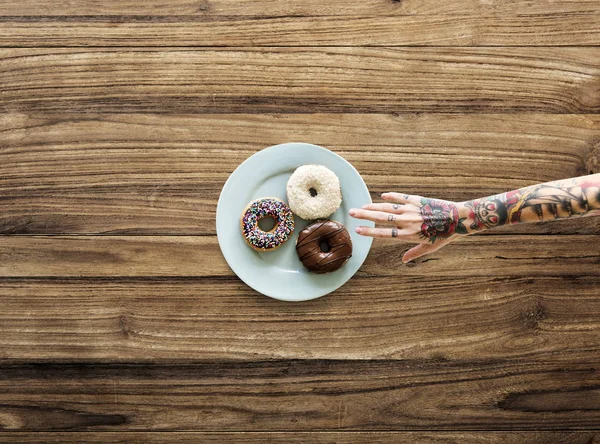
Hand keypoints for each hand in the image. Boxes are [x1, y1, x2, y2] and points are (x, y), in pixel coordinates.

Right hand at [349, 193, 468, 262]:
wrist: (458, 219)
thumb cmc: (445, 236)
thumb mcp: (429, 248)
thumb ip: (414, 253)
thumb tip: (402, 261)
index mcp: (408, 235)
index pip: (383, 234)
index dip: (369, 232)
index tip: (358, 230)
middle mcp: (406, 222)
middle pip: (380, 218)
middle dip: (364, 215)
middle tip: (352, 212)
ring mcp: (411, 210)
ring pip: (387, 207)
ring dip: (373, 206)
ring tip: (362, 206)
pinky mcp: (417, 200)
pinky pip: (400, 197)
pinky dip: (391, 196)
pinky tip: (382, 195)